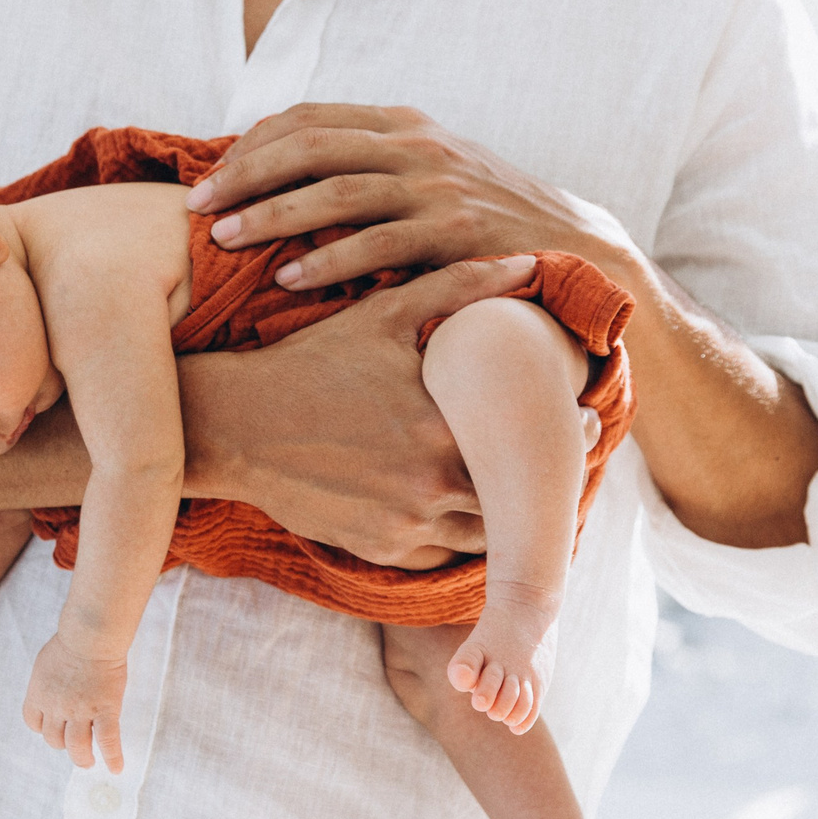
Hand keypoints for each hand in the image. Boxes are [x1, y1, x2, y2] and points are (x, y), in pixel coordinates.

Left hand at [24, 635, 128, 773]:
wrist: (91, 636)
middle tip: (75, 745)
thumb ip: (46, 684)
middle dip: (63, 744)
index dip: (44, 728)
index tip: (55, 728)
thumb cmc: (71, 642)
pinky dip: (112, 757)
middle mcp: (56, 707)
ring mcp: (80, 711)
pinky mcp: (104, 710)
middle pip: (54, 739)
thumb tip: (50, 694)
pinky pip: (107, 741)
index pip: (34, 723)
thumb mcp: (46, 664)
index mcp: (39, 694)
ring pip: (77, 747)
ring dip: (82, 758)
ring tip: (89, 762)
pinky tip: (116, 768)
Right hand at [183, 262, 536, 565]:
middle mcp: (431, 485)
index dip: (566, 435)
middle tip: (564, 461)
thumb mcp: (382, 315)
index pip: (533, 446)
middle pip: (519, 500)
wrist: (235, 423)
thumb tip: (525, 263)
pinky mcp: (381, 549)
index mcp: (443, 426)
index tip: (582, 421)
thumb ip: (458, 287)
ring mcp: (406, 525)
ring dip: (508, 518)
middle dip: (545, 482)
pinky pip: (442, 555)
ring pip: (487, 536)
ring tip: (524, 492)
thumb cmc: (311, 361)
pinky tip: (468, 514)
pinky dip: (459, 537)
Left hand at [188, 102, 628, 290]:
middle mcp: (418, 145)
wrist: (578, 250)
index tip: (207, 176)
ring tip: (223, 240)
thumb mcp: (429, 174)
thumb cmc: (486, 220)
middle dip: (244, 175)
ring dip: (272, 216)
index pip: (308, 118)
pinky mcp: (460, 233)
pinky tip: (289, 278)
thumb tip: (283, 179)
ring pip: (336, 190)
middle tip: (195, 207)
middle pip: (310, 145)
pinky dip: (328, 259)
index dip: (251, 145)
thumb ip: (370, 167)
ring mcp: (440, 186)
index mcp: (403, 125)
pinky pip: (380, 243)